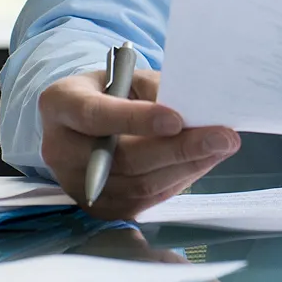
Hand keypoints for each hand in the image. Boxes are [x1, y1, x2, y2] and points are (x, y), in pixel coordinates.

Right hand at [37, 67, 240, 220]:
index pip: (96, 115)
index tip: (177, 120)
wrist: (84, 122)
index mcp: (60, 104)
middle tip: (222, 137)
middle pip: (122, 157)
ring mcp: (77, 183)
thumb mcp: (125, 75)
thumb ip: (154, 89)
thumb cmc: (109, 91)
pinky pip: (144, 200)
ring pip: (137, 184)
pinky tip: (202, 163)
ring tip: (221, 148)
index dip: (136, 120)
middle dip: (178, 149)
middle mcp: (60, 149)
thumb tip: (194, 109)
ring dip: (186, 167)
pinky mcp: (99, 206)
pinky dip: (178, 181)